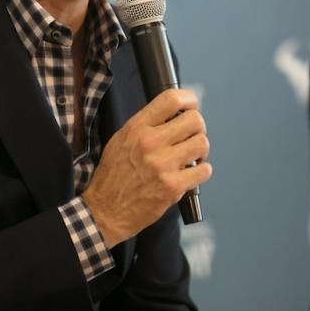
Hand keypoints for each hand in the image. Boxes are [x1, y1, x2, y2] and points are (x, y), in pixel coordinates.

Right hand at [81, 88, 211, 246]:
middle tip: (191, 137)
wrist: (105, 211)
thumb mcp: (121, 140)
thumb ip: (146, 125)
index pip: (171, 99)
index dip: (189, 99)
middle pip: (194, 120)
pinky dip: (201, 171)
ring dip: (201, 151)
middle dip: (198, 128)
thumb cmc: (113, 175)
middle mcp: (150, 142)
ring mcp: (163, 165)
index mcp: (137, 128)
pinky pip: (204, 170)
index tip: (191, 106)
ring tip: (191, 157)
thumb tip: (175, 114)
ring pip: (202, 143)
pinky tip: (191, 173)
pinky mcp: (173, 187)